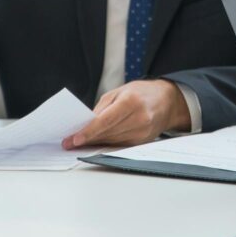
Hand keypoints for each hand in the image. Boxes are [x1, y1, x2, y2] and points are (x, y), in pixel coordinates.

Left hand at [62, 80, 189, 148]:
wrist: (167, 100)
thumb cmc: (141, 92)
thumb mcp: (119, 92)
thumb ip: (102, 108)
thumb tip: (85, 124)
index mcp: (131, 101)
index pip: (105, 121)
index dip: (88, 132)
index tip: (73, 139)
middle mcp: (139, 118)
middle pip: (107, 133)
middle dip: (87, 138)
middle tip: (68, 142)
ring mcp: (143, 132)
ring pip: (112, 142)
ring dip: (95, 142)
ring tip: (80, 141)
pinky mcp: (143, 141)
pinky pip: (120, 145)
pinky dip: (107, 143)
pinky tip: (97, 141)